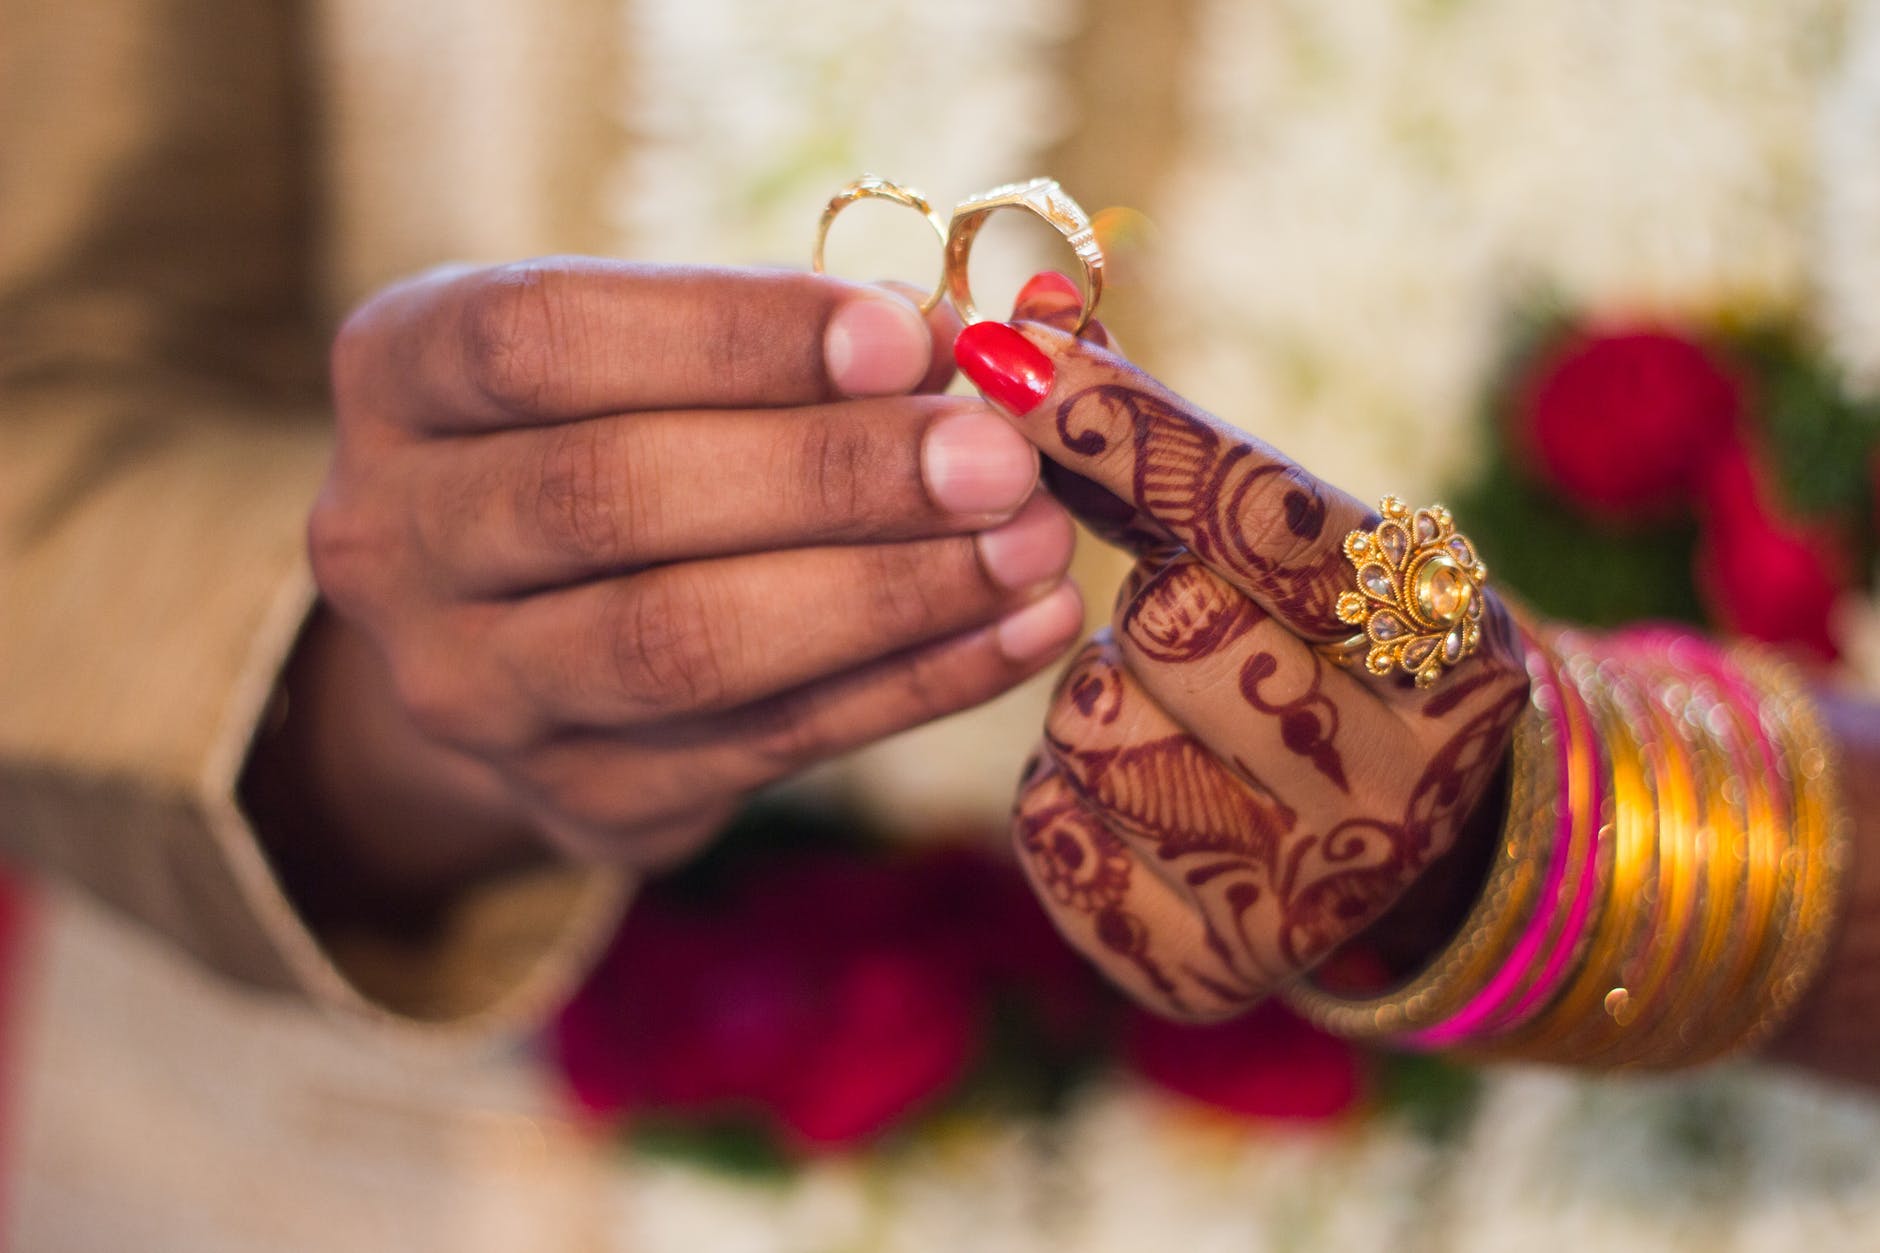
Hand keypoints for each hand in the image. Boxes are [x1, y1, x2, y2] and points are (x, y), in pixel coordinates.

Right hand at [280, 259, 1084, 900]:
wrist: (515, 632)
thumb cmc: (611, 437)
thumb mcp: (643, 355)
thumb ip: (771, 344)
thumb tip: (957, 349)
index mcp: (399, 374)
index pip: (542, 341)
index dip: (730, 336)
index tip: (906, 339)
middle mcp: (392, 539)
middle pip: (608, 501)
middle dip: (828, 477)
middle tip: (995, 460)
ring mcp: (471, 692)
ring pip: (679, 646)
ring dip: (883, 595)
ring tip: (1029, 548)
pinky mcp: (577, 801)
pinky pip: (767, 745)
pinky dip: (912, 686)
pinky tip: (1018, 633)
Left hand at [956, 280, 1528, 1020]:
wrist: (1395, 847)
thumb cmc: (1327, 656)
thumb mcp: (1297, 545)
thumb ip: (1167, 441)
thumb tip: (1029, 316)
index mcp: (1455, 645)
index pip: (1263, 511)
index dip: (1128, 430)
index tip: (1009, 353)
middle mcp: (1409, 781)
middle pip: (1169, 625)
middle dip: (1148, 607)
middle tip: (1194, 629)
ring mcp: (1313, 893)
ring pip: (1091, 729)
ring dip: (1098, 703)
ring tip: (1180, 719)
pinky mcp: (1210, 967)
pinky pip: (1054, 833)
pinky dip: (1067, 798)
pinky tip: (1145, 800)